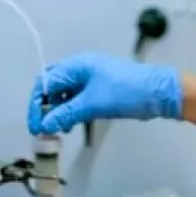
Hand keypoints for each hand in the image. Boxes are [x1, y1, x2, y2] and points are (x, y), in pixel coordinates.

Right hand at [27, 52, 182, 135]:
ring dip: (58, 111)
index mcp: (76, 66)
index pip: (45, 83)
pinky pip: (78, 99)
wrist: (159, 93)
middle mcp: (81, 69)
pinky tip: (71, 125)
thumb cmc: (126, 93)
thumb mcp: (93, 104)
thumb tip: (44, 126)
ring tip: (58, 130)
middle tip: (44, 129)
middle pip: (53, 87)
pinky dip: (71, 111)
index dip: (37, 105)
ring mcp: (91, 79)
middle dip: (46, 107)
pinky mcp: (100, 90)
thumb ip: (66, 114)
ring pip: (65, 94)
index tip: (36, 127)